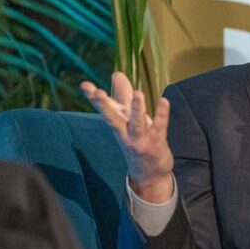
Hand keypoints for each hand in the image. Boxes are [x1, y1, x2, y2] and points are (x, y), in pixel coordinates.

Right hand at [81, 72, 174, 202]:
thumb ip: (123, 95)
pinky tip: (164, 101)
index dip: (94, 97)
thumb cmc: (137, 141)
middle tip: (98, 93)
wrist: (148, 175)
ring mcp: (140, 140)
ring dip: (137, 109)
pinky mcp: (155, 143)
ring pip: (136, 124)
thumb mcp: (128, 118)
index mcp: (118, 124)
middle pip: (113, 118)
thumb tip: (116, 73)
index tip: (85, 85)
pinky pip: (159, 128)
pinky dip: (162, 115)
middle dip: (105, 106)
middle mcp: (125, 132)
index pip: (104, 109)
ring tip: (138, 93)